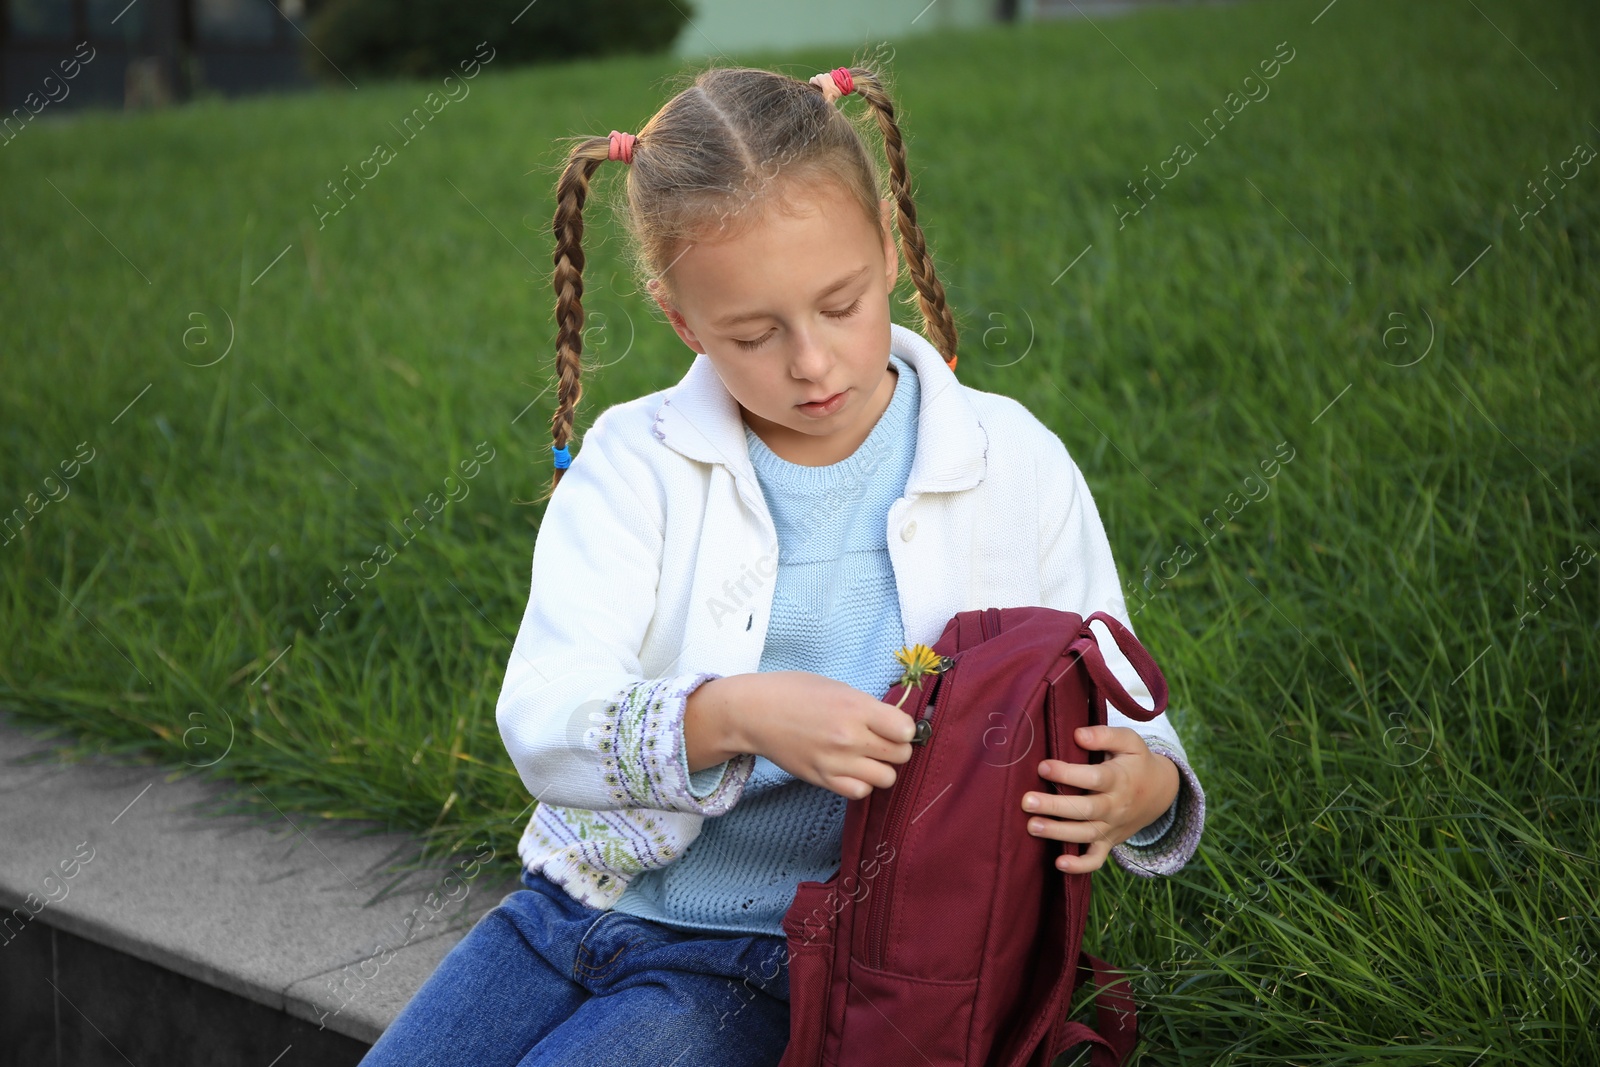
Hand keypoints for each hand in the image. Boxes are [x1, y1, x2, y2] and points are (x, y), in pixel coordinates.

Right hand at [737, 671, 917, 800]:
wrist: (754, 713)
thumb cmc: (794, 692)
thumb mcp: (838, 688)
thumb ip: (867, 707)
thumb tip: (895, 724)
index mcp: (855, 708)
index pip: (906, 730)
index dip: (904, 728)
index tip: (894, 725)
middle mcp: (849, 737)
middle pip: (901, 755)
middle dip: (896, 747)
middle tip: (881, 740)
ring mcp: (835, 762)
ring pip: (886, 778)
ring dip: (881, 767)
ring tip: (866, 756)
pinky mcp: (822, 779)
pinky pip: (860, 791)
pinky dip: (862, 783)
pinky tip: (852, 769)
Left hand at [1019, 726, 1179, 873]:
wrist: (1160, 792)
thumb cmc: (1136, 761)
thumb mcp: (1129, 742)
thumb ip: (1104, 735)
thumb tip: (1078, 735)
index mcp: (1119, 779)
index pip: (1094, 778)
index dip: (1068, 773)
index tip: (1043, 766)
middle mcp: (1115, 806)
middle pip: (1085, 809)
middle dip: (1055, 807)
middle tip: (1026, 801)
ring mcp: (1112, 827)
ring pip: (1086, 834)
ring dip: (1058, 833)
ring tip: (1031, 826)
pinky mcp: (1109, 842)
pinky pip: (1096, 859)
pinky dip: (1080, 866)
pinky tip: (1059, 864)